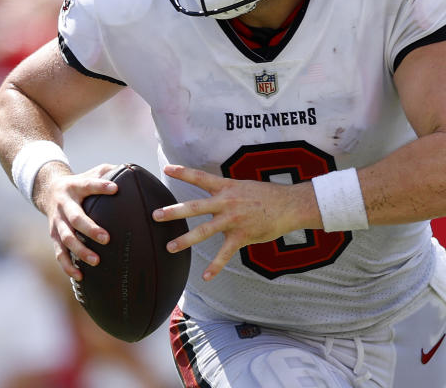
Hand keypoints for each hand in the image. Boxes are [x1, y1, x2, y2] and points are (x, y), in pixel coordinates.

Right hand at [34, 162, 117, 279]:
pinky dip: (68, 266)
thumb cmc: (80, 183)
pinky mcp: (54, 237)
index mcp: (75, 187)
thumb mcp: (90, 172)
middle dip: (90, 229)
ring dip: (80, 251)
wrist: (48, 190)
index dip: (101, 186)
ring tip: (96, 261)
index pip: (88, 185)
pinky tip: (80, 277)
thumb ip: (108, 171)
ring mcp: (57, 222)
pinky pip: (59, 253)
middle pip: (76, 218)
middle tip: (107, 238)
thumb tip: (131, 170)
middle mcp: (64, 206)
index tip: (116, 189)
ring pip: (66, 239)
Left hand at [152, 165, 317, 280]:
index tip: (166, 168)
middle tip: (156, 215)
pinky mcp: (242, 236)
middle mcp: (227, 202)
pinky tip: (205, 277)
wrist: (290, 206)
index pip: (201, 177)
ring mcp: (233, 220)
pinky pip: (225, 253)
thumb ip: (227, 191)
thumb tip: (214, 193)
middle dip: (174, 212)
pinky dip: (215, 266)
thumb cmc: (267, 195)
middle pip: (195, 207)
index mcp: (227, 187)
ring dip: (186, 240)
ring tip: (170, 247)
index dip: (183, 172)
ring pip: (205, 231)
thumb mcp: (244, 186)